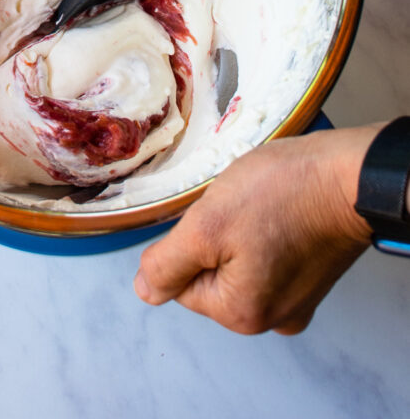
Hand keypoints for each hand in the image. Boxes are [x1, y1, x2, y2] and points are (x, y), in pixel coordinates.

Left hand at [134, 126, 379, 334]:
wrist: (350, 176)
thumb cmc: (282, 194)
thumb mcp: (206, 225)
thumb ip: (168, 264)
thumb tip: (144, 291)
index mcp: (241, 313)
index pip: (179, 280)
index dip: (189, 240)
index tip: (216, 217)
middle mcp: (270, 318)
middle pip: (208, 273)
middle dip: (214, 235)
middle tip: (240, 207)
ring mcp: (294, 299)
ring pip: (236, 261)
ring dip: (238, 230)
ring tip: (261, 206)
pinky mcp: (309, 275)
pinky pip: (265, 255)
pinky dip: (264, 231)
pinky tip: (277, 211)